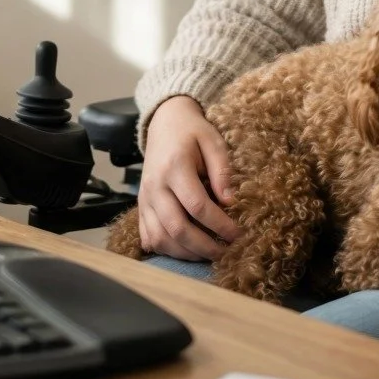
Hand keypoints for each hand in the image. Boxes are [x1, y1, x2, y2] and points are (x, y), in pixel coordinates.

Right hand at [138, 95, 242, 260]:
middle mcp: (155, 186)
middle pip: (176, 227)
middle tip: (226, 252)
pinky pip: (149, 237)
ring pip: (160, 238)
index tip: (238, 233)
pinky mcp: (141, 206)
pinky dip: (167, 250)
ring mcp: (144, 198)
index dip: (219, 224)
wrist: (164, 123)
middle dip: (204, 246)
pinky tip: (186, 250)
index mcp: (174, 167)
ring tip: (209, 254)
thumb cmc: (193, 132)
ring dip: (186, 253)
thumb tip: (229, 202)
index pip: (197, 205)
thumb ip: (222, 170)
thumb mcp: (213, 141)